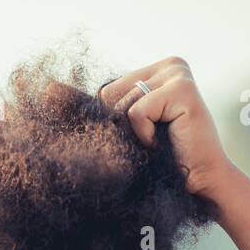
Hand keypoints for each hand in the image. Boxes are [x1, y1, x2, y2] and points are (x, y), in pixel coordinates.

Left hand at [99, 57, 234, 200]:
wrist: (202, 185)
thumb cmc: (165, 162)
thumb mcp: (129, 130)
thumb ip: (101, 108)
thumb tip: (47, 89)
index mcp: (157, 71)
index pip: (107, 91)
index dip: (113, 125)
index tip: (142, 139)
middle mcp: (170, 65)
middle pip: (110, 94)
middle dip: (122, 129)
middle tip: (152, 143)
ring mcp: (178, 73)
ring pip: (123, 105)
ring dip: (136, 136)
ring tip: (161, 143)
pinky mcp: (182, 88)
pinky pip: (137, 112)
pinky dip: (145, 136)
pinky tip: (167, 143)